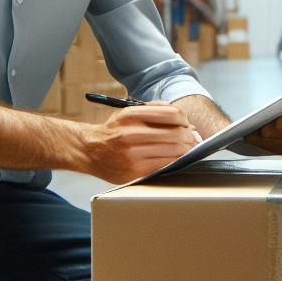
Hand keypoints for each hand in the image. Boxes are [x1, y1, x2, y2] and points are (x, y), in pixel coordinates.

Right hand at [83, 101, 199, 183]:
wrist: (89, 151)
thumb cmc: (114, 131)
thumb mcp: (128, 112)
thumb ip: (154, 110)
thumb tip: (183, 117)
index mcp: (131, 115)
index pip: (171, 113)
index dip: (185, 119)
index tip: (186, 124)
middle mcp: (131, 133)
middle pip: (176, 134)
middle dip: (189, 138)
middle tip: (192, 140)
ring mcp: (132, 153)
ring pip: (173, 151)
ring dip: (185, 151)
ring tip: (186, 150)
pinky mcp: (134, 170)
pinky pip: (164, 165)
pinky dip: (175, 161)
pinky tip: (175, 159)